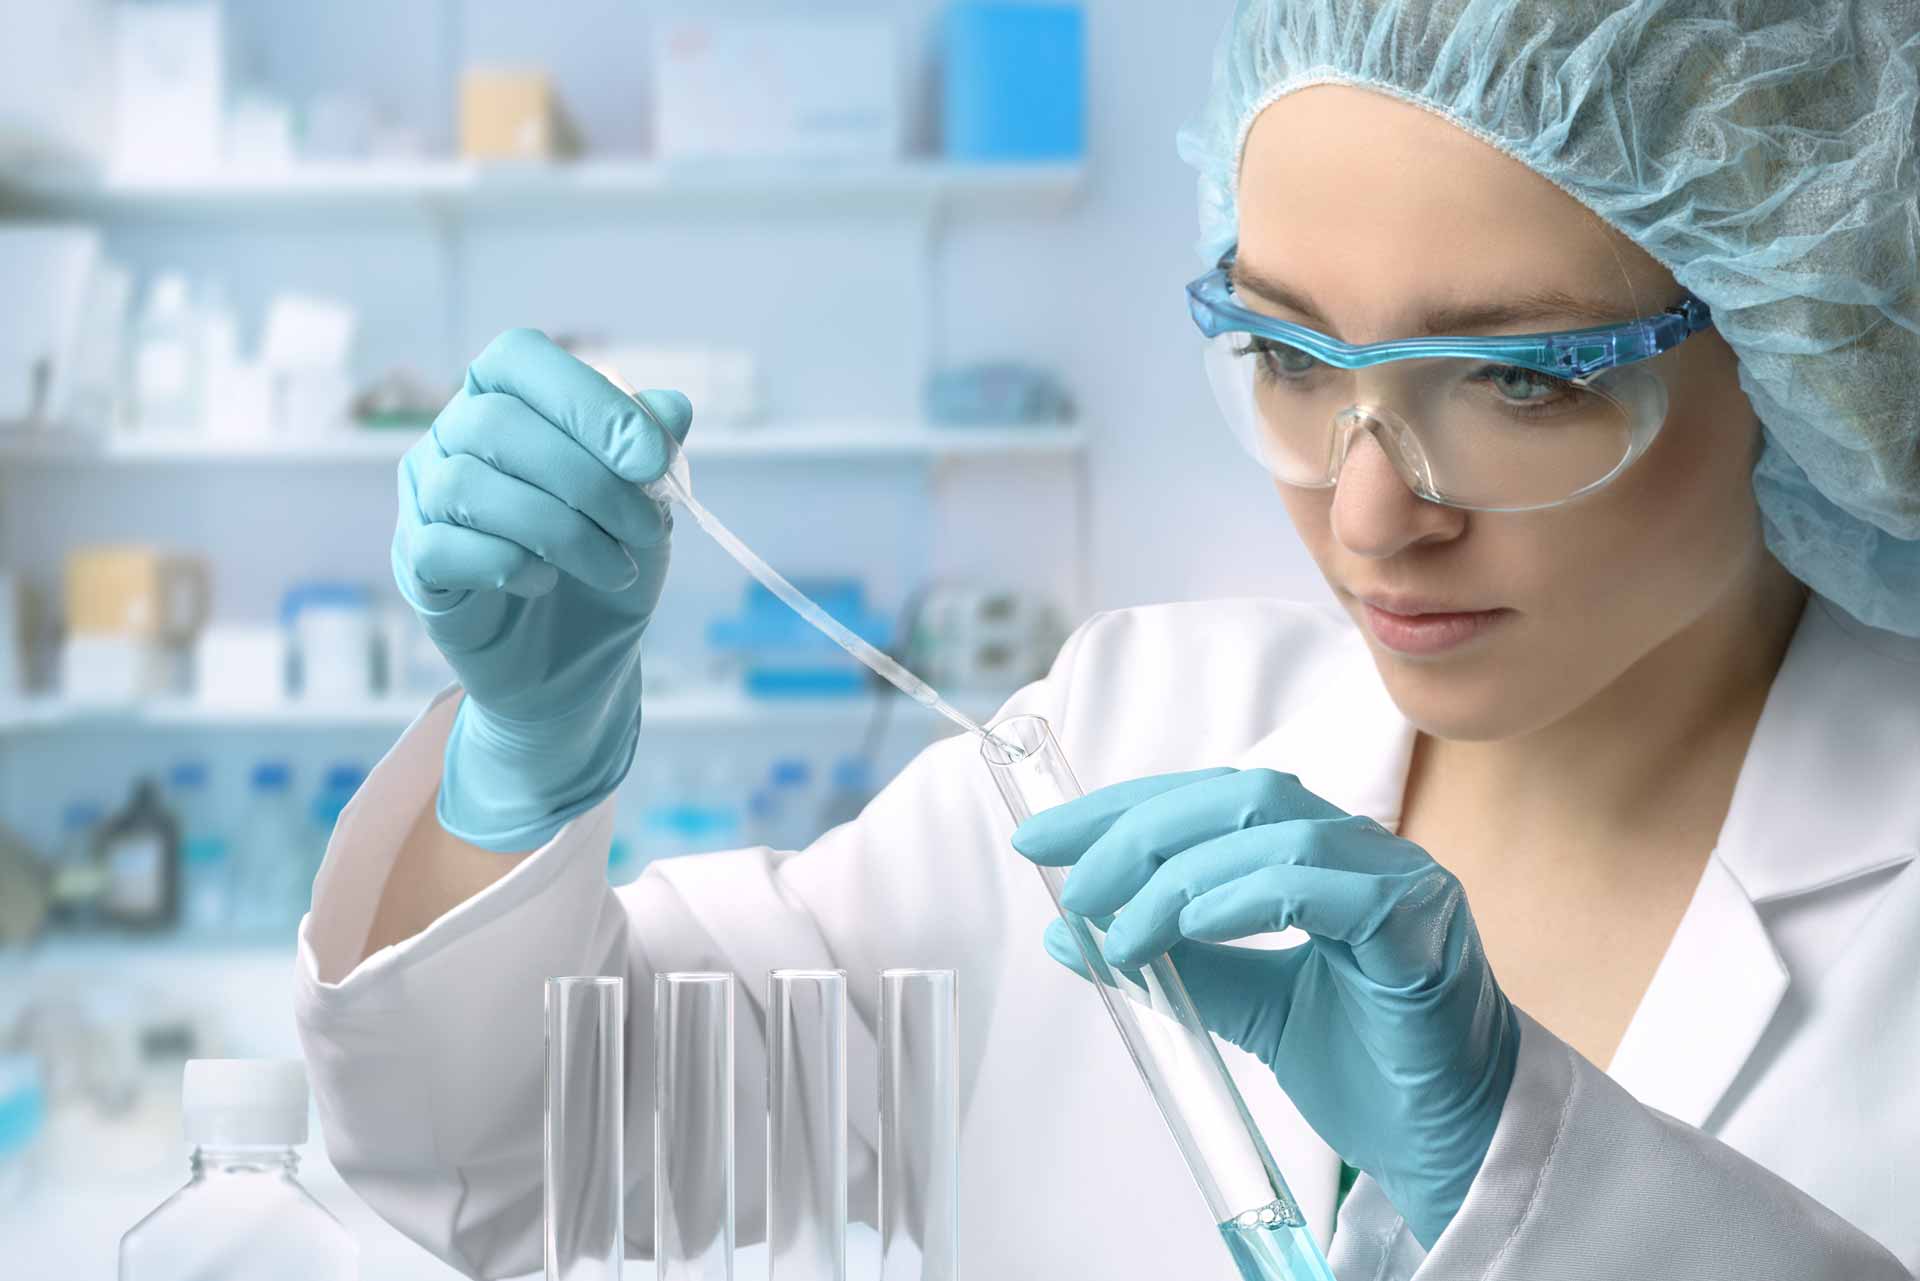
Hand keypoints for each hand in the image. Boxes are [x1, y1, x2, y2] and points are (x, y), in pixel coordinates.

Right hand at [393, 329, 691, 850]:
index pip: (518, 357)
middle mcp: (451, 435)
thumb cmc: (607, 558)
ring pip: (469, 485)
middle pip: (497, 422)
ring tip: (613, 566)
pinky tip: (547, 583)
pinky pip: (443, 546)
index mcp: (505, 397)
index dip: (586, 400)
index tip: (650, 459)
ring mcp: (425, 498)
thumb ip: (652, 449)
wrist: (579, 659)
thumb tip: (673, 409)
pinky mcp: (416, 562)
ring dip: (560, 530)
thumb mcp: (646, 501)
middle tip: (646, 529)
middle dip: (590, 480)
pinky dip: (509, 564)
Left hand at [1012, 767, 1518, 1249]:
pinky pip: (1321, 886)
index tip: (1041, 839)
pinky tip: (1187, 926)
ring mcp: (1398, 878)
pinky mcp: (1419, 925)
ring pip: (1272, 831)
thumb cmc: (1367, 1068)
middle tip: (1071, 883)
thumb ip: (1170, 960)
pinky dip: (1243, 896)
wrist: (1451, 1144)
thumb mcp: (1246, 1006)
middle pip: (1238, 796)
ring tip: (1118, 933)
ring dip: (1177, 877)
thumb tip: (1067, 932)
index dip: (1121, 809)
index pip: (1210, 799)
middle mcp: (1361, 849)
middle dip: (1137, 830)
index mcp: (1320, 854)